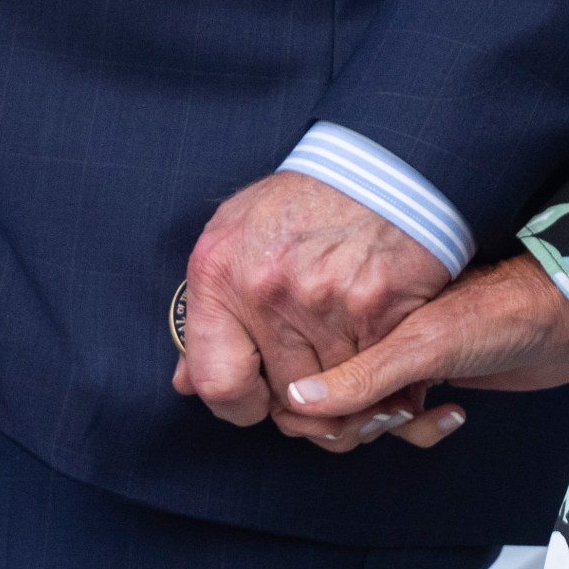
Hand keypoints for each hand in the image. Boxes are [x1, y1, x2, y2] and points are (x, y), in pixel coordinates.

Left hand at [174, 172, 450, 436]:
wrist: (379, 163)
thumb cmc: (303, 201)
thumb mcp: (234, 235)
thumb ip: (207, 311)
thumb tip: (186, 381)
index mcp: (220, 274)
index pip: (218, 384)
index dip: (240, 405)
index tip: (257, 397)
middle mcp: (268, 292)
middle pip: (284, 396)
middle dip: (300, 393)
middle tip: (314, 365)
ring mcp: (327, 303)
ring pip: (333, 392)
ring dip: (344, 384)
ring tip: (349, 348)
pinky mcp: (380, 308)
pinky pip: (377, 374)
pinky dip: (382, 371)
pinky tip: (378, 341)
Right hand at [278, 254, 568, 451]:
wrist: (567, 318)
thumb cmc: (501, 313)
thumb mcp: (423, 345)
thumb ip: (362, 375)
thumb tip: (298, 400)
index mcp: (358, 319)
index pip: (304, 379)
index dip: (316, 412)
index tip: (345, 422)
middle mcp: (372, 341)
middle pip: (332, 406)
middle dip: (358, 424)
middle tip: (392, 415)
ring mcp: (401, 363)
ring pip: (369, 418)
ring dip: (395, 428)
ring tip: (420, 411)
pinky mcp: (431, 381)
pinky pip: (407, 422)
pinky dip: (424, 428)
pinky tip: (455, 412)